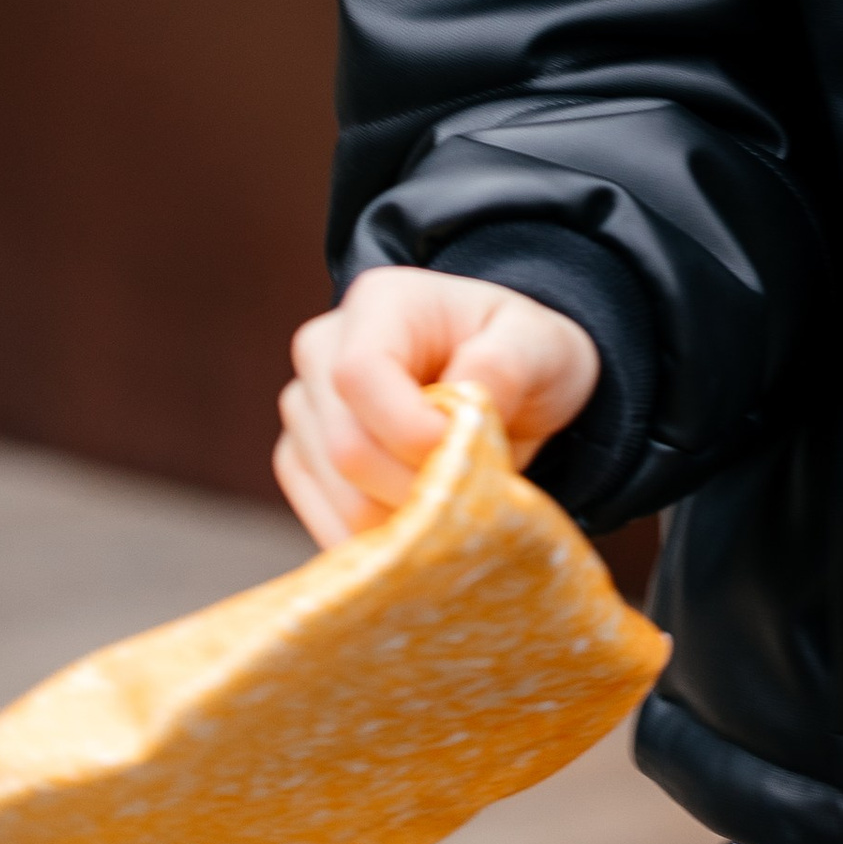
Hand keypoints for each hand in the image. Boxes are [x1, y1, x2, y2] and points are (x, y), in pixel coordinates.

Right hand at [275, 266, 599, 548]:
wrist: (509, 379)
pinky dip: (378, 539)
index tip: (467, 451)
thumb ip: (504, 366)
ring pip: (335, 494)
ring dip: (402, 517)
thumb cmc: (524, 352)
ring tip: (455, 501)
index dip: (408, 429)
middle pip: (343, 445)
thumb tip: (456, 410)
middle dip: (416, 485)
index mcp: (379, 304)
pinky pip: (323, 519)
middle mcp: (323, 350)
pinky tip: (422, 523)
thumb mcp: (540, 344)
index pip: (358, 374)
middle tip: (472, 489)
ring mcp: (305, 408)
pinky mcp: (302, 460)